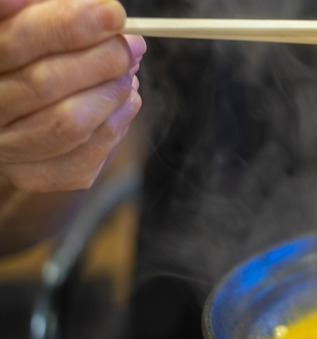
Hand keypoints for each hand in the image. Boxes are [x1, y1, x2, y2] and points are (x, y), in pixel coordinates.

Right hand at [0, 0, 143, 191]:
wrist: (30, 113)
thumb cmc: (40, 53)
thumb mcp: (39, 24)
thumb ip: (54, 12)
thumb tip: (98, 8)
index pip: (14, 41)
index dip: (66, 25)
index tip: (113, 13)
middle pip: (43, 83)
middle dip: (102, 59)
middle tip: (133, 44)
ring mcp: (5, 146)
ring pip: (69, 123)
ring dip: (113, 92)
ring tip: (128, 71)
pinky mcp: (35, 174)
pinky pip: (88, 154)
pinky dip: (118, 122)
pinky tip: (125, 101)